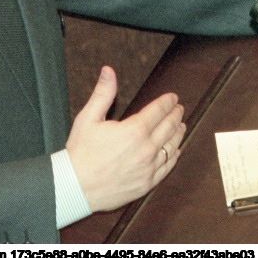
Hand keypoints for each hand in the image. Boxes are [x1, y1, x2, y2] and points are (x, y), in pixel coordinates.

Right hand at [65, 66, 185, 212]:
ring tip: (181, 126)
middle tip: (179, 109)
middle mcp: (146, 149)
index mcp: (134, 130)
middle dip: (175, 115)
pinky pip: (166, 168)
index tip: (173, 97)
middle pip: (168, 128)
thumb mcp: (89, 117)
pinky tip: (176, 151)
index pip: (158, 111)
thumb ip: (103, 93)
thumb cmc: (81, 151)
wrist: (76, 187)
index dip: (167, 102)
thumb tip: (108, 70)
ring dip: (178, 134)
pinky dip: (173, 156)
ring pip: (171, 147)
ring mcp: (148, 168)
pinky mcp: (146, 183)